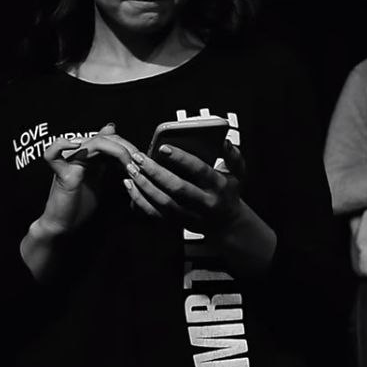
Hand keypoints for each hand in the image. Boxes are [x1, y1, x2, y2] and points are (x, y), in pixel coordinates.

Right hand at [39, 123, 134, 233]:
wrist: (63, 224)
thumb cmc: (79, 204)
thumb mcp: (98, 178)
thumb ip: (106, 162)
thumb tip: (115, 144)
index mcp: (87, 154)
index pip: (110, 138)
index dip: (127, 146)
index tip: (141, 161)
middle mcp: (77, 154)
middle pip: (105, 138)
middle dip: (127, 148)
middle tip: (140, 163)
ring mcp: (69, 162)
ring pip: (93, 143)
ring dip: (117, 151)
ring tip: (129, 166)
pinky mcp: (61, 173)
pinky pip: (53, 153)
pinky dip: (62, 145)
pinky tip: (78, 147)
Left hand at [123, 139, 245, 235]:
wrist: (227, 224)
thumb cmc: (228, 192)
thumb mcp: (238, 174)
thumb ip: (233, 156)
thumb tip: (223, 142)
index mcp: (218, 186)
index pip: (199, 170)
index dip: (181, 158)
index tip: (162, 147)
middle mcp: (204, 202)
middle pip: (178, 188)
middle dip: (156, 172)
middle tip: (139, 158)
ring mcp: (190, 215)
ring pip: (164, 203)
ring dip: (144, 186)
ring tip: (131, 169)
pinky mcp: (177, 223)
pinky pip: (155, 214)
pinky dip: (139, 200)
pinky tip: (129, 185)